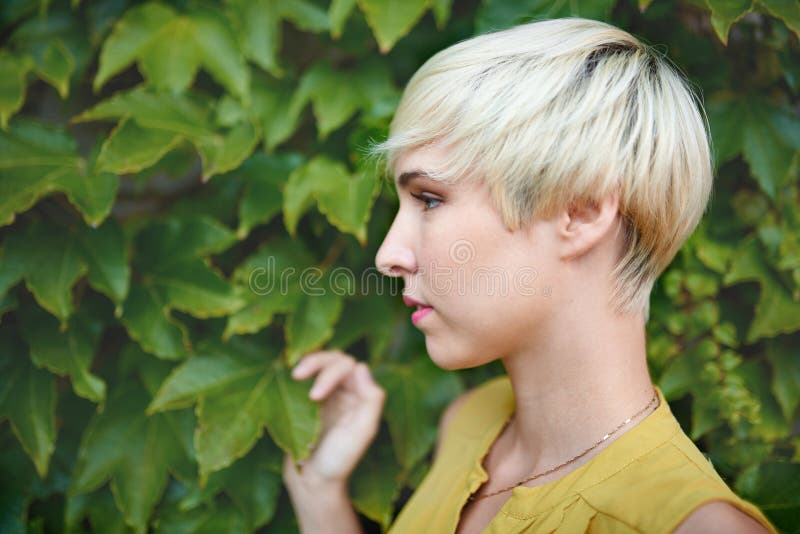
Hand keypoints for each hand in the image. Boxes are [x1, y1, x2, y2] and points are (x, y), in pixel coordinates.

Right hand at [283, 350, 385, 489]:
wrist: (312, 482)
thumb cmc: (339, 460)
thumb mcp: (362, 431)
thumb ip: (371, 399)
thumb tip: (361, 366)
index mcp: (361, 396)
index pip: (349, 367)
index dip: (332, 373)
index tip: (315, 395)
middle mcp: (346, 391)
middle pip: (335, 359)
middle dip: (317, 363)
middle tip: (297, 375)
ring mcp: (326, 395)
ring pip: (320, 363)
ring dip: (309, 363)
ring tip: (294, 375)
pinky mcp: (307, 401)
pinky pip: (306, 377)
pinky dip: (299, 372)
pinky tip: (289, 378)